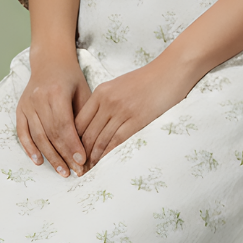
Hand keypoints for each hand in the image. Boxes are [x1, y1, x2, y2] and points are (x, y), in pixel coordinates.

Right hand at [17, 54, 91, 176]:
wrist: (50, 62)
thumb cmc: (71, 78)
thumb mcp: (83, 92)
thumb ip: (84, 117)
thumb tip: (90, 146)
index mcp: (56, 92)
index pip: (64, 125)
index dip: (72, 145)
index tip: (82, 161)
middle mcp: (38, 99)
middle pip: (51, 134)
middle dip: (64, 155)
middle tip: (75, 172)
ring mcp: (27, 105)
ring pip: (38, 136)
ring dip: (50, 157)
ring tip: (62, 172)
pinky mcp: (20, 109)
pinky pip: (23, 133)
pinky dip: (29, 148)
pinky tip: (39, 161)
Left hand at [75, 54, 196, 165]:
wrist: (172, 70)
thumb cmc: (148, 79)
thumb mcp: (120, 86)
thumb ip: (106, 102)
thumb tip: (96, 123)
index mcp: (101, 92)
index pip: (78, 121)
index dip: (72, 141)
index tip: (71, 154)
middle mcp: (107, 101)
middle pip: (86, 133)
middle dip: (79, 154)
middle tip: (76, 169)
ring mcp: (121, 111)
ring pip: (99, 140)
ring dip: (92, 159)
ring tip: (87, 172)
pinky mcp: (137, 119)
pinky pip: (117, 141)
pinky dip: (107, 156)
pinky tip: (103, 165)